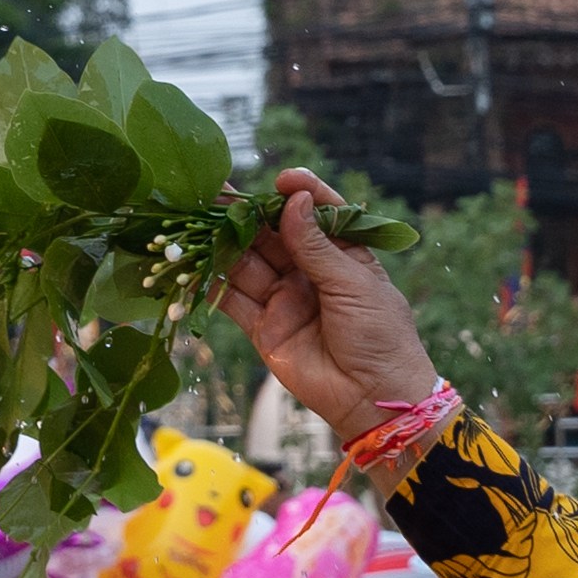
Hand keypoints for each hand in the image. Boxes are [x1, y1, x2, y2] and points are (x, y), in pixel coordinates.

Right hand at [222, 174, 441, 445]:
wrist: (375, 398)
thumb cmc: (380, 336)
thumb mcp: (352, 284)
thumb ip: (316, 246)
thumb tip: (292, 201)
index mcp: (342, 254)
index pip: (317, 213)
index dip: (300, 194)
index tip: (283, 179)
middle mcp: (309, 272)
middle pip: (273, 235)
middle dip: (249, 215)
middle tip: (220, 194)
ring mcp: (285, 299)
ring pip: (249, 264)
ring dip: (226, 245)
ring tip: (201, 222)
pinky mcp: (264, 329)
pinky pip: (235, 302)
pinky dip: (215, 285)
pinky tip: (197, 265)